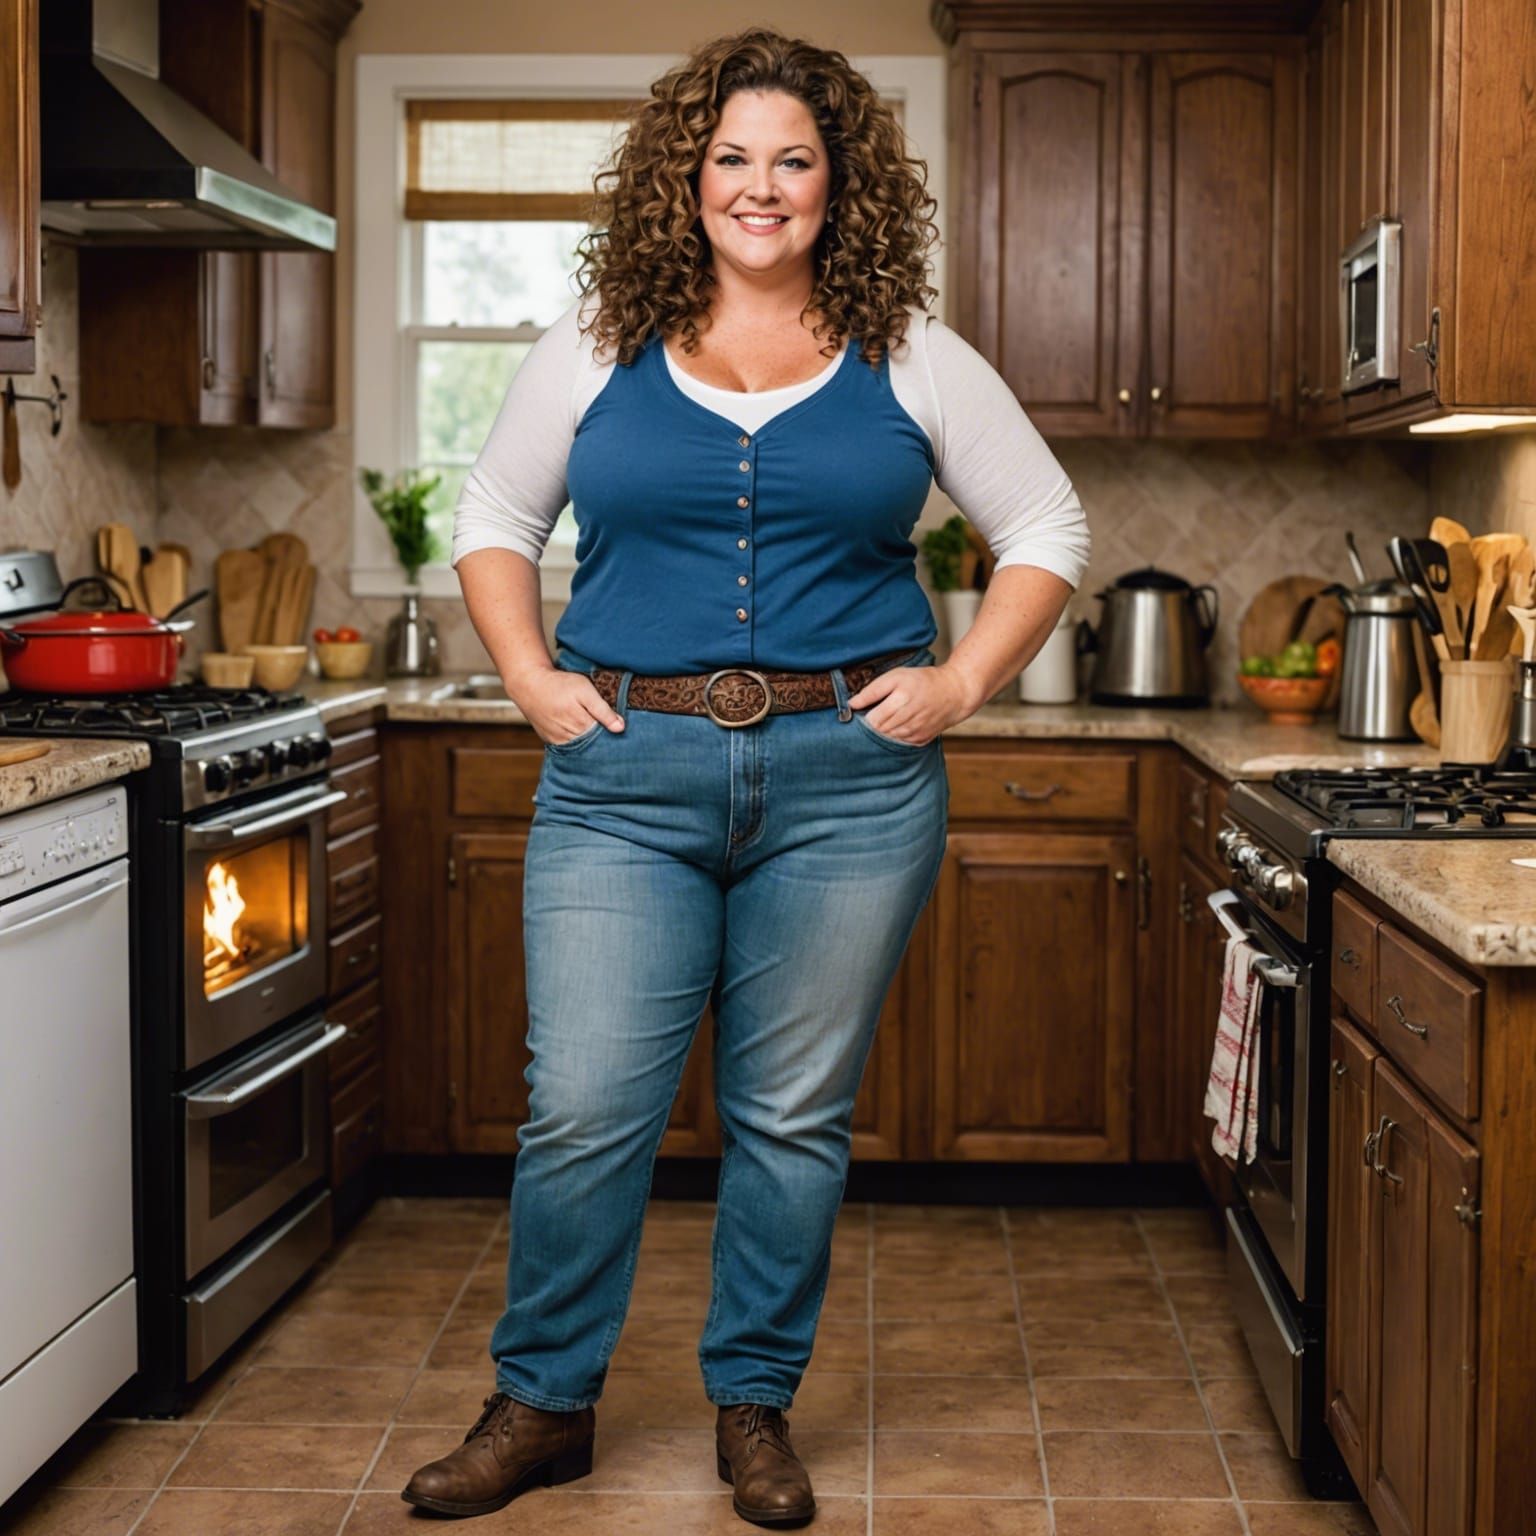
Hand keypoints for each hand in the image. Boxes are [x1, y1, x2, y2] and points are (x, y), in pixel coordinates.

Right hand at [513, 668, 624, 745]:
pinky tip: (581, 736)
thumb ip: (602, 710)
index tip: (620, 731)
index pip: (604, 738)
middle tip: (608, 732)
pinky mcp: (550, 741)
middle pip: (592, 746)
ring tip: (594, 732)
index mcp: (580, 724)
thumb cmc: (558, 684)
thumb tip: (620, 728)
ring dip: (589, 744)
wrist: (529, 684)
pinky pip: (568, 747)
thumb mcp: (584, 690)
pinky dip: (576, 744)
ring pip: (580, 748)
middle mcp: (569, 737)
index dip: (612, 734)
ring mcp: (558, 741)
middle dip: (602, 741)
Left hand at [845, 663, 975, 745]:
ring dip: (882, 732)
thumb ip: (872, 690)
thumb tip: (851, 704)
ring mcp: (915, 733)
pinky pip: (899, 744)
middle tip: (872, 716)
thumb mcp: (896, 676)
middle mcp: (908, 720)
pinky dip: (893, 737)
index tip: (862, 712)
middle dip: (871, 726)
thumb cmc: (922, 681)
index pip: (871, 721)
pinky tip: (896, 727)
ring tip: (885, 720)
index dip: (863, 718)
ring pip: (887, 740)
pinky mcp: (920, 740)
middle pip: (878, 732)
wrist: (954, 693)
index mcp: (900, 701)